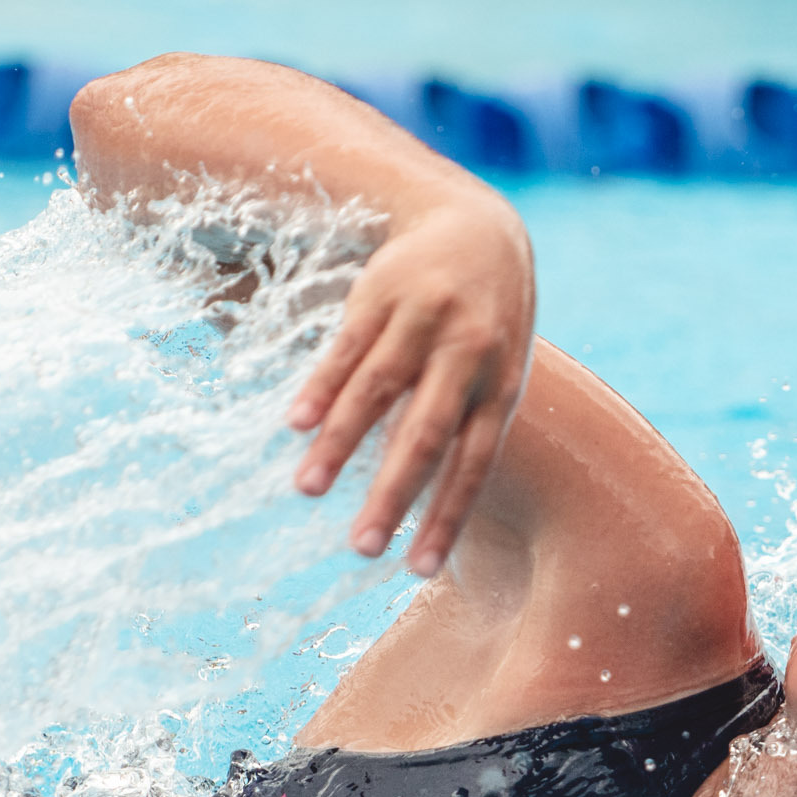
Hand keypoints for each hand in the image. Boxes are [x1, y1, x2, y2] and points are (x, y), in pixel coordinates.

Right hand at [287, 197, 535, 576]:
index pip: (472, 466)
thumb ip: (464, 426)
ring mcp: (424, 323)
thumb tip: (421, 502)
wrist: (477, 226)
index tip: (417, 570)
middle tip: (360, 548)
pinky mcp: (382, 295)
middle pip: (424, 437)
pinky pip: (347, 348)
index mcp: (500, 387)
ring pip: (376, 392)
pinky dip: (321, 388)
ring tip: (306, 490)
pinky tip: (296, 423)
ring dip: (339, 444)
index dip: (445, 519)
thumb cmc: (487, 321)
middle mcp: (466, 357)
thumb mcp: (496, 371)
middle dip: (391, 496)